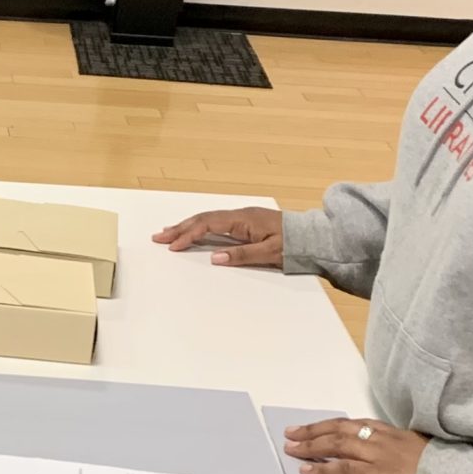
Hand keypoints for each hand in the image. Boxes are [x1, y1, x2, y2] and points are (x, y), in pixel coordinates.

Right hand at [154, 206, 282, 267]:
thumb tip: (215, 258)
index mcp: (243, 220)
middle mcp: (240, 215)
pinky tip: (194, 232)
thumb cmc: (294, 244)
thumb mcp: (270, 253)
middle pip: (203, 219)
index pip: (208, 225)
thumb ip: (242, 255)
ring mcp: (242, 218)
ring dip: (187, 226)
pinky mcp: (245, 223)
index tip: (173, 246)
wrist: (314, 237)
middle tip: (159, 237)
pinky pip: (216, 223)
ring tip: (168, 233)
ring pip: (208, 219)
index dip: (189, 235)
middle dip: (180, 228)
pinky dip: (200, 227)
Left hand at [282, 417, 427, 473]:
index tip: (314, 427)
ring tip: (292, 449)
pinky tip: (307, 471)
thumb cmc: (446, 472)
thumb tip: (392, 457)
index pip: (355, 424)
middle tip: (292, 433)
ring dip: (311, 446)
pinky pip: (345, 470)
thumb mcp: (423, 453)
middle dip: (313, 430)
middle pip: (340, 429)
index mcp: (394, 433)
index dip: (331, 425)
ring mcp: (380, 456)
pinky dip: (323, 470)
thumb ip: (404, 451)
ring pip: (337, 445)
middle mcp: (384, 439)